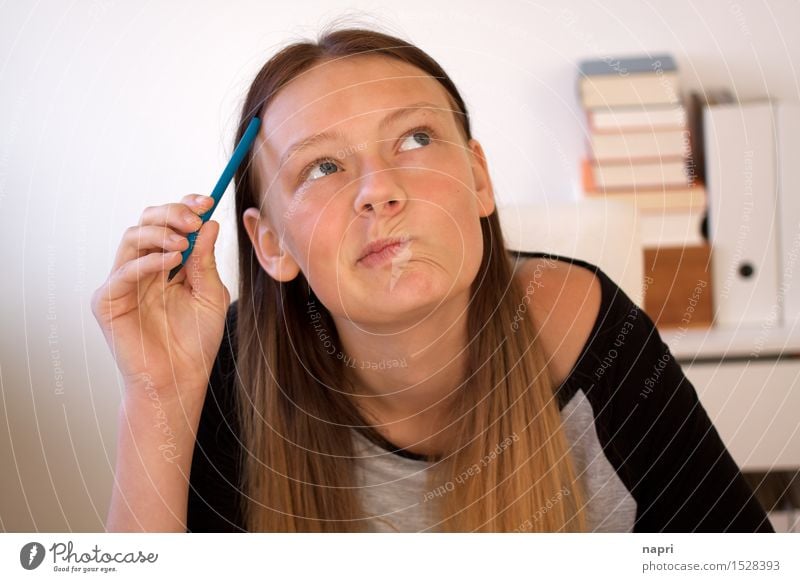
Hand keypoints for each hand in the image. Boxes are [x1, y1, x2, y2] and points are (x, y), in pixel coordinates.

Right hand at [91, 194, 230, 403]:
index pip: (170, 223)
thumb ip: (205, 261)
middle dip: (172, 213)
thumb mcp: (210, 294)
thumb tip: (210, 223)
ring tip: (184, 242)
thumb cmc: (196, 340)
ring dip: (161, 233)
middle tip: (194, 217)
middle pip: (147, 221)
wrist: (181, 379)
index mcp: (167, 263)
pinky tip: (173, 260)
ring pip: (132, 237)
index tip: (207, 200)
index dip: (185, 206)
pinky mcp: (108, 300)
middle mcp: (142, 267)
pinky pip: (124, 270)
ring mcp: (123, 282)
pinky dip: (149, 260)